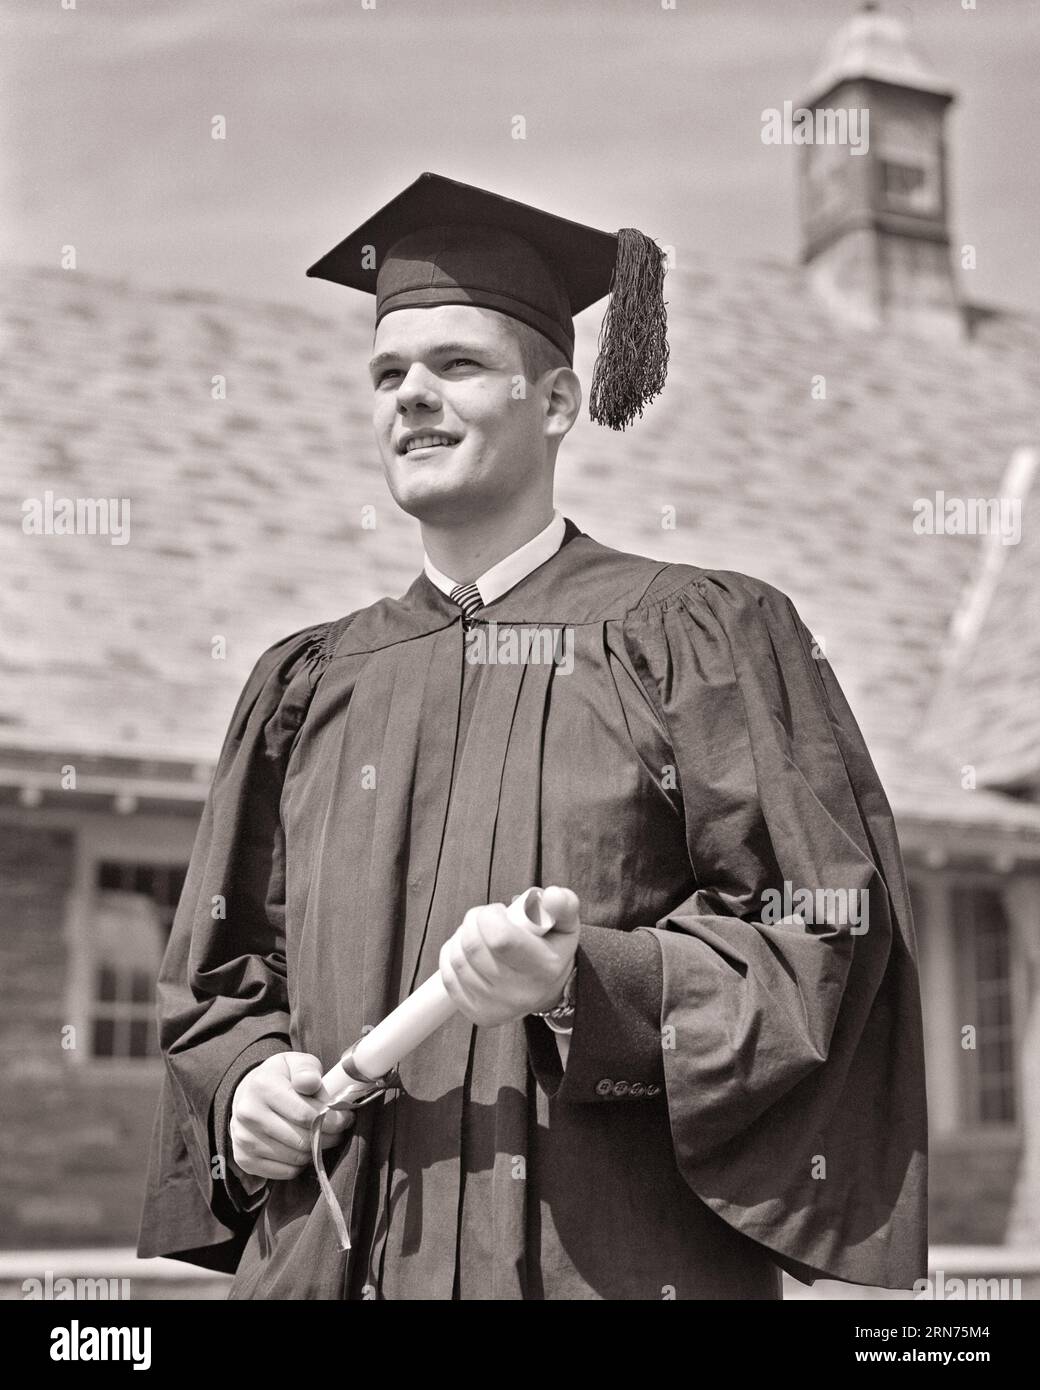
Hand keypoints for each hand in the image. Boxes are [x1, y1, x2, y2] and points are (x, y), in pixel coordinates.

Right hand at [230, 1052, 354, 1180]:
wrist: (248, 1095)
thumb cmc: (280, 1078)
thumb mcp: (295, 1063)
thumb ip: (307, 1069)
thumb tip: (311, 1082)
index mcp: (263, 1086)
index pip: (305, 1114)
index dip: (332, 1120)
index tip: (346, 1117)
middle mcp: (249, 1114)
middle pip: (301, 1139)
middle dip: (328, 1137)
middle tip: (338, 1130)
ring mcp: (244, 1139)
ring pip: (295, 1158)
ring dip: (315, 1151)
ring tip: (321, 1137)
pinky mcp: (244, 1159)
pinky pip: (285, 1172)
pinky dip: (300, 1164)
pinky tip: (303, 1148)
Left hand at [439, 885, 580, 1027]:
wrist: (548, 989)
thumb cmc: (551, 948)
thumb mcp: (565, 923)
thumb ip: (563, 904)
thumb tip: (552, 895)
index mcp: (544, 968)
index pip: (500, 938)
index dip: (490, 915)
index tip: (499, 911)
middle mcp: (521, 993)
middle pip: (473, 947)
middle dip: (473, 921)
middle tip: (486, 918)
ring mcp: (497, 1007)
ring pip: (458, 960)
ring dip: (461, 937)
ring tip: (478, 933)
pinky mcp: (479, 1015)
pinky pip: (448, 978)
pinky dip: (451, 956)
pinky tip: (467, 951)